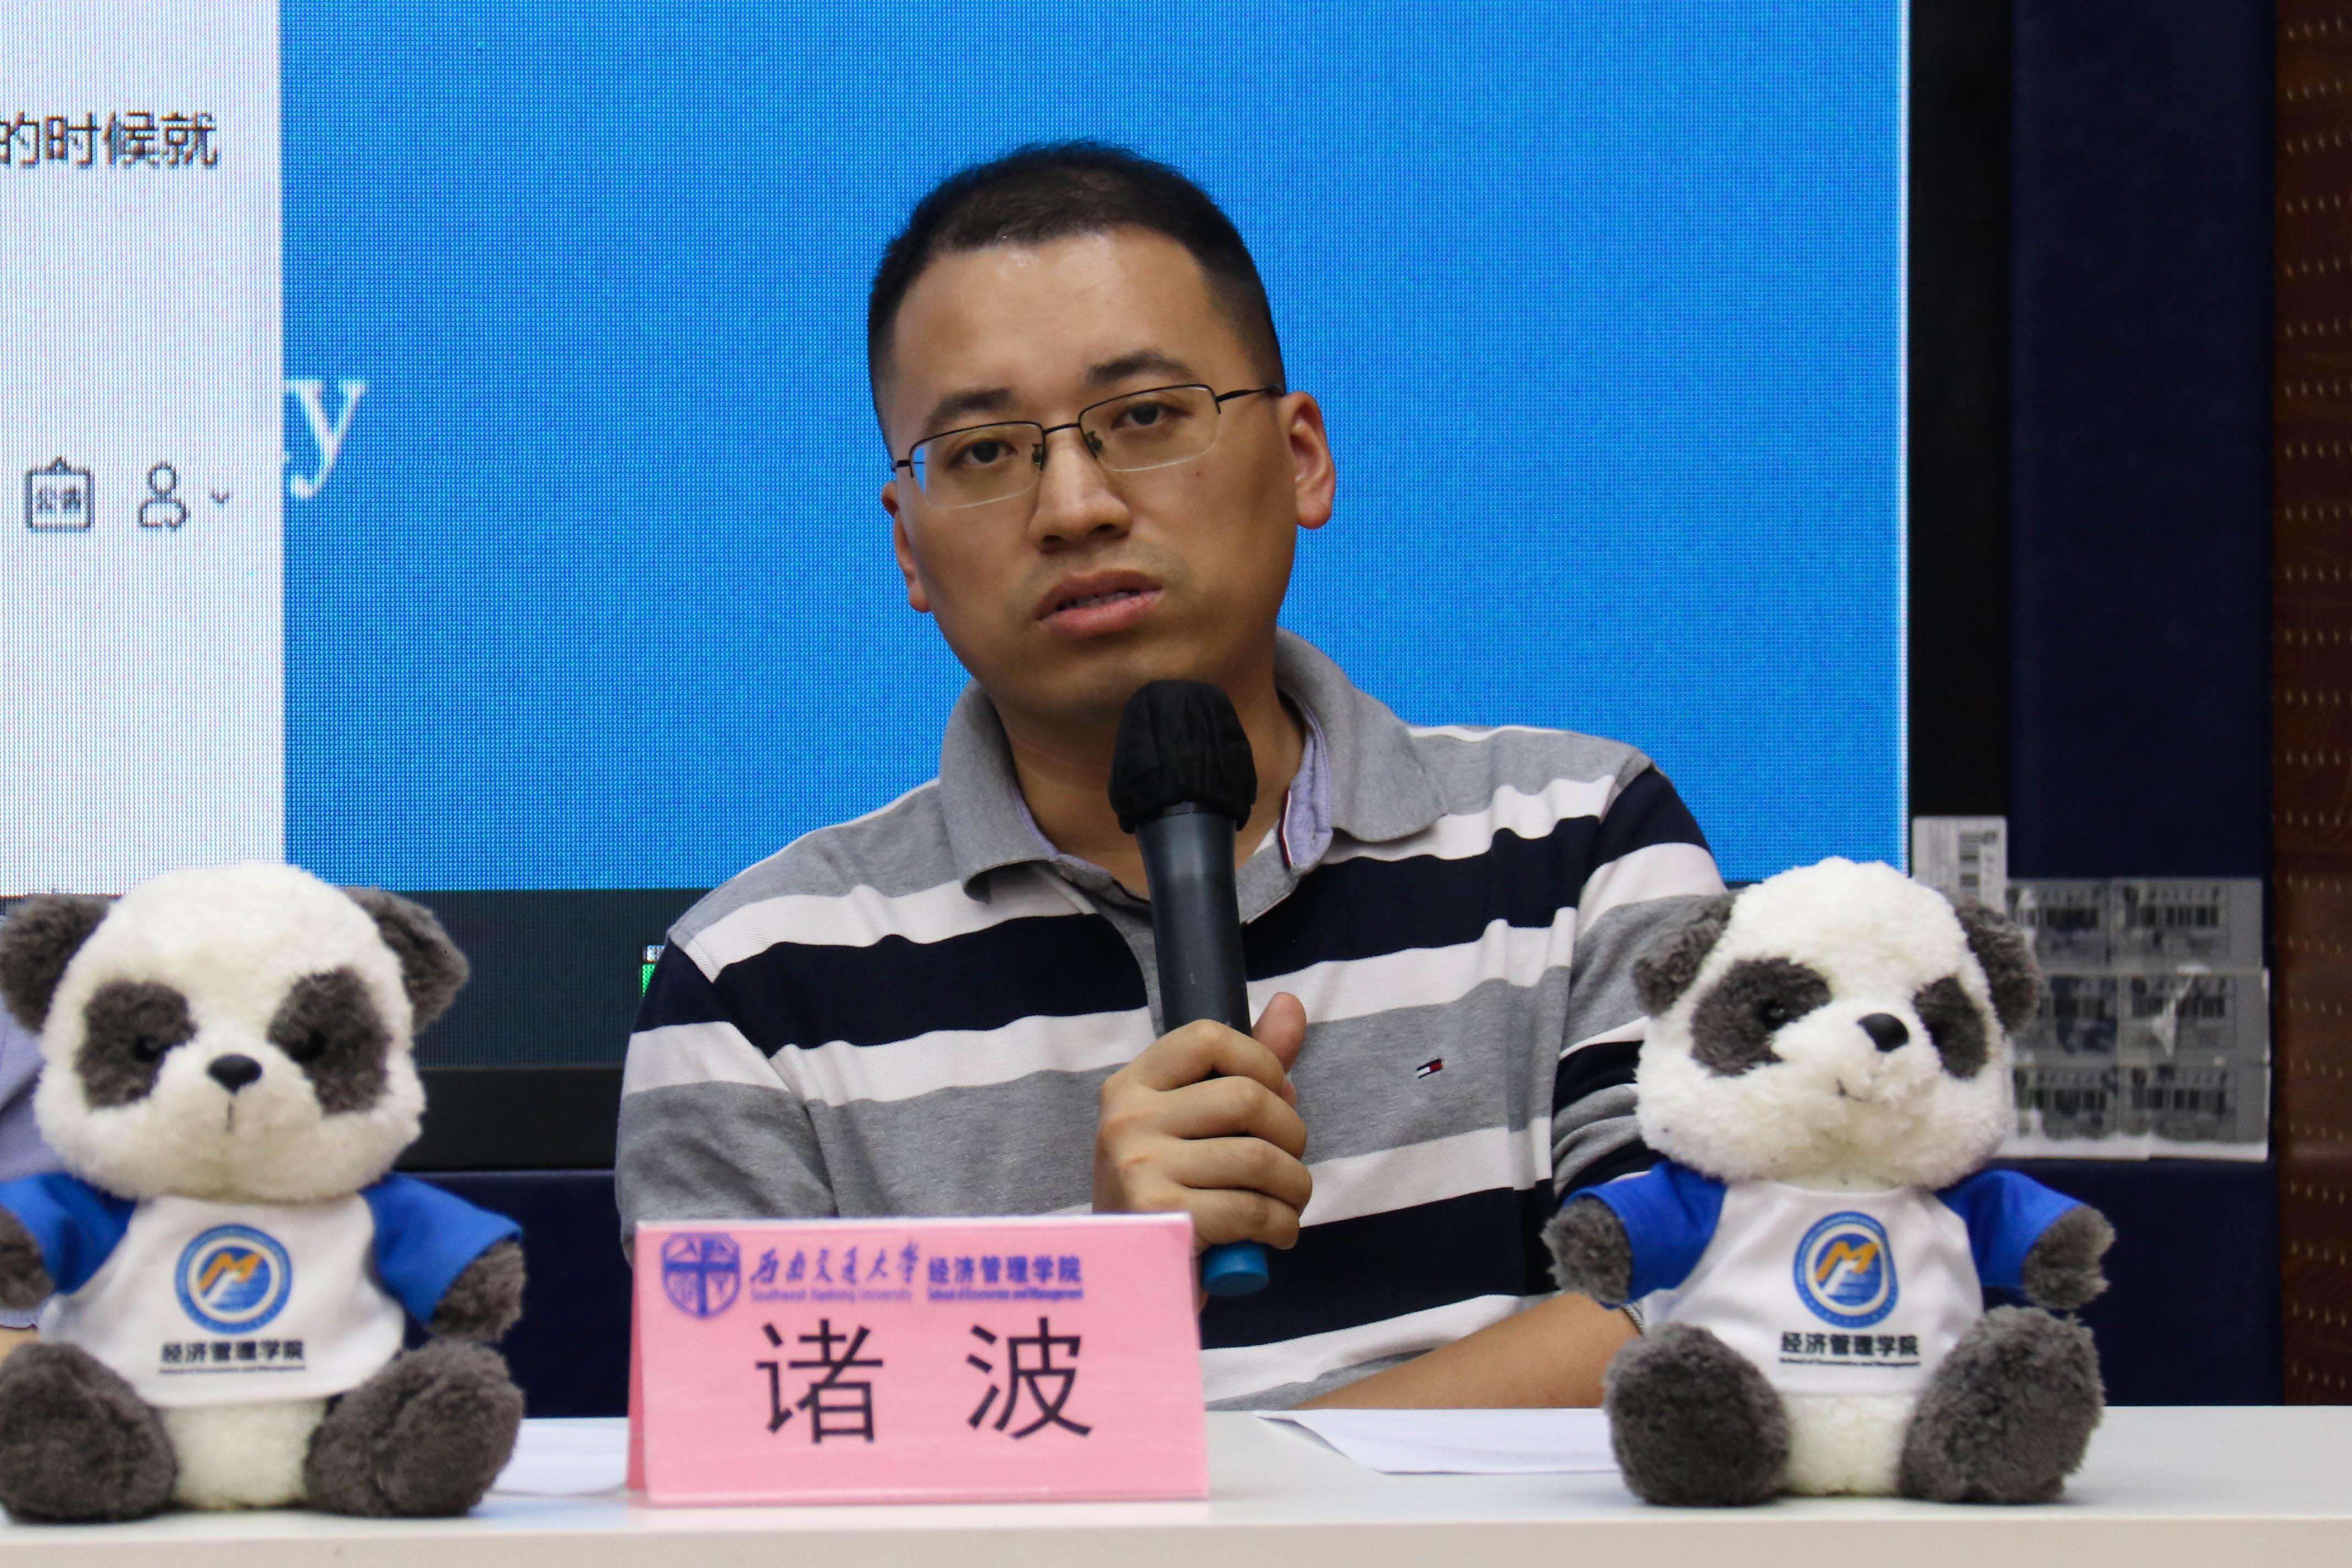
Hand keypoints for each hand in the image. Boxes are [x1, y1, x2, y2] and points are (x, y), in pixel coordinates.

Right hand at [1093, 993, 1310, 1256]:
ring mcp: (1138, 1166)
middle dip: (1292, 1134)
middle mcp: (1127, 1118)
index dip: (1262, 1062)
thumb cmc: (1173, 1192)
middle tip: (1290, 1165)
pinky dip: (1282, 1225)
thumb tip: (1290, 1004)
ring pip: (1259, 1157)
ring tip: (1289, 1204)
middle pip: (1247, 1097)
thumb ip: (1246, 1067)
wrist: (1130, 1281)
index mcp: (1133, 1085)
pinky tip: (1275, 1233)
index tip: (1276, 1099)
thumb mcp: (1199, 1125)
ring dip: (1296, 1187)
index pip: (1209, 1037)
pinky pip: (1251, 1209)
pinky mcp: (1160, 1217)